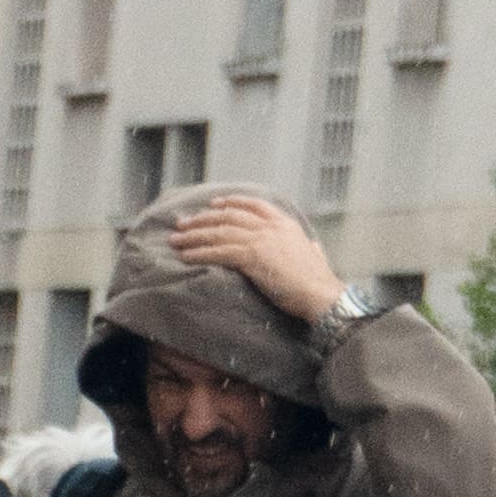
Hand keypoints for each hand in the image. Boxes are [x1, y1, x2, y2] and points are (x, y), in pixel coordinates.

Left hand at [165, 188, 344, 332]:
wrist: (320, 293)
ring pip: (219, 232)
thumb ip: (311, 248)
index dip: (230, 202)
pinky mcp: (252, 257)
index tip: (212, 204)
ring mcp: (261, 240)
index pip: (253, 204)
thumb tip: (314, 247)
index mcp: (284, 223)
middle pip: (229, 216)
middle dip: (202, 219)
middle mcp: (270, 227)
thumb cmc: (318, 282)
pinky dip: (199, 253)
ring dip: (194, 236)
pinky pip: (218, 252)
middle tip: (182, 223)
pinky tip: (185, 257)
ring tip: (175, 241)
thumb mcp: (317, 256)